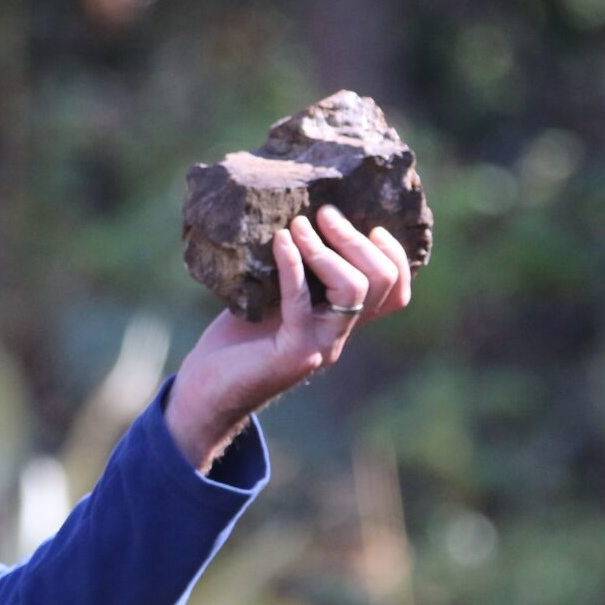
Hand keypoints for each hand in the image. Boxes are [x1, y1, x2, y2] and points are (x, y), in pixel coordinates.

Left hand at [164, 205, 412, 469]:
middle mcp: (340, 333)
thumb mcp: (273, 297)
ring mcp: (322, 344)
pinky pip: (301, 301)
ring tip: (299, 225)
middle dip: (356, 240)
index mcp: (342, 320)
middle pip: (381, 282)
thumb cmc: (238, 339)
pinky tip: (279, 241)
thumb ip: (294, 271)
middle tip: (326, 213)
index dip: (394, 255)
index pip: (396, 291)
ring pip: (353, 289)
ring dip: (326, 248)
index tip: (368, 224)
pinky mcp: (294, 352)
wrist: (209, 391)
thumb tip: (295, 216)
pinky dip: (293, 265)